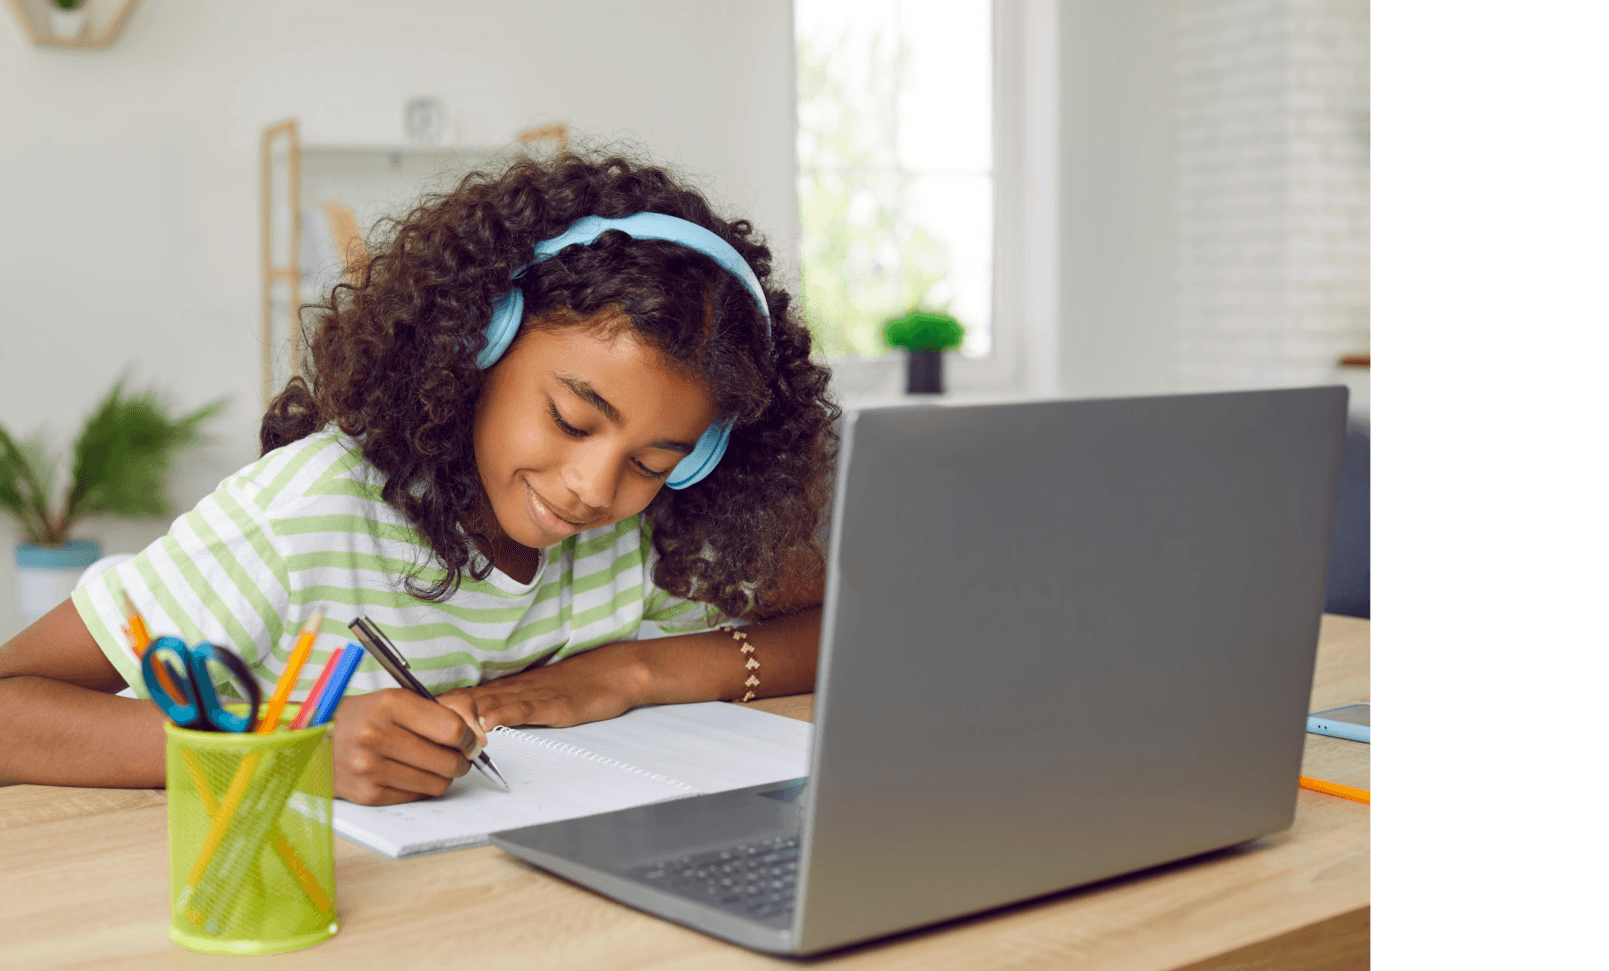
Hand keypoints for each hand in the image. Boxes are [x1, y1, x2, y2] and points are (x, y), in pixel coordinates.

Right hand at [328, 688, 483, 805]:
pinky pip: (416, 797)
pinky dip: (421, 788)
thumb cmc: (363, 717)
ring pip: (436, 783)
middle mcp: (376, 735)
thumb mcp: (397, 700)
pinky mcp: (367, 793)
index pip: (452, 729)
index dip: (469, 738)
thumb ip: (438, 712)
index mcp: (389, 704)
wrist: (313, 739)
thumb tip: (477, 736)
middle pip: (447, 761)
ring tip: (435, 766)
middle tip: (457, 756)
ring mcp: (369, 767)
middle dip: (460, 760)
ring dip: (443, 776)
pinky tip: (412, 775)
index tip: (470, 741)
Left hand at [437, 645, 646, 732]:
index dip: (432, 714)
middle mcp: (510, 690)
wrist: (613, 672)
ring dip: (462, 720)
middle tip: (418, 739)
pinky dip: (502, 717)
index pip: (457, 698)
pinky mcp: (553, 704)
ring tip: (443, 737)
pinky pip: (523, 709)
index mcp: (504, 691)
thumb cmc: (575, 686)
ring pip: (487, 703)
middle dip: (439, 720)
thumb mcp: (532, 698)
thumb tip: (471, 727)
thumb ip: (503, 710)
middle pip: (462, 700)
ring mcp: (531, 695)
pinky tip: (488, 725)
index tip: (410, 729)